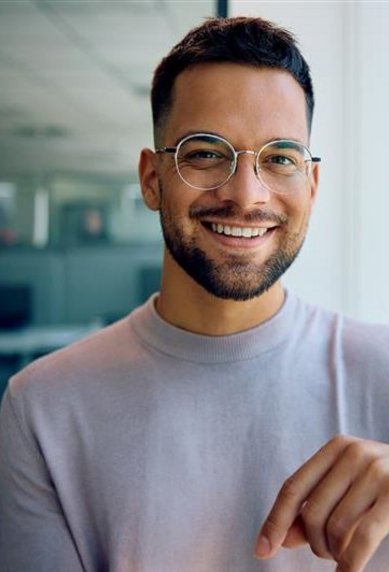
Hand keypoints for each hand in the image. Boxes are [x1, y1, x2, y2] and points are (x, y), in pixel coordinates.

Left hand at [255, 435, 388, 570]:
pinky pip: (361, 539)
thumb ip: (314, 504)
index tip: (261, 550)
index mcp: (337, 447)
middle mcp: (354, 454)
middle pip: (311, 511)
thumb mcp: (347, 484)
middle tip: (325, 552)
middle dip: (312, 542)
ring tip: (341, 554)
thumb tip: (280, 538)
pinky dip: (348, 565)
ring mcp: (378, 472)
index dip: (274, 521)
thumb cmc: (385, 482)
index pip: (293, 487)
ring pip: (334, 527)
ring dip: (333, 552)